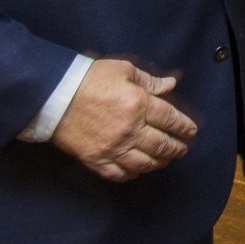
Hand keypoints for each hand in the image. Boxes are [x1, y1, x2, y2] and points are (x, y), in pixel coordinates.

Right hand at [49, 58, 196, 182]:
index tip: (191, 130)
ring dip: (159, 162)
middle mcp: (130, 130)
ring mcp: (113, 148)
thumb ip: (148, 80)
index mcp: (138, 104)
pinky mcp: (96, 160)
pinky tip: (139, 170)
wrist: (53, 96)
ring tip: (166, 160)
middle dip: (176, 148)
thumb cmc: (89, 78)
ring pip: (145, 163)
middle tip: (183, 149)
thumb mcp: (122, 69)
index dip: (184, 126)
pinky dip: (133, 174)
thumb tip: (170, 85)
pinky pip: (120, 174)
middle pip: (161, 144)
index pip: (170, 119)